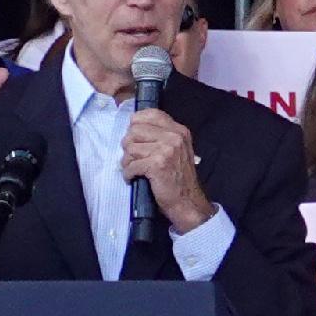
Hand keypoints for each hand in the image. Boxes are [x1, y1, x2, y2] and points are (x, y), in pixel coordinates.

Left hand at [120, 109, 214, 231]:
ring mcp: (166, 150)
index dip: (136, 124)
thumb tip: (133, 129)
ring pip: (130, 147)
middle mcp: (174, 137)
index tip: (136, 138)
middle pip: (134, 130)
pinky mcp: (157, 164)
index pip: (150, 113)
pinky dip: (128, 174)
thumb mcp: (177, 150)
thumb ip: (161, 136)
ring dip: (127, 161)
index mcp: (179, 131)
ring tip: (135, 169)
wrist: (188, 202)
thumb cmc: (178, 178)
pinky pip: (130, 164)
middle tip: (134, 158)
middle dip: (129, 146)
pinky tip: (134, 178)